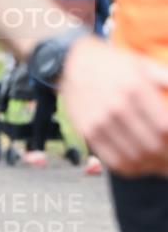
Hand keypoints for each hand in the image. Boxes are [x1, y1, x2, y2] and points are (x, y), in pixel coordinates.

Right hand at [61, 35, 167, 176]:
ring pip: (135, 158)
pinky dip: (132, 169)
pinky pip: (114, 161)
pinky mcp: (88, 132)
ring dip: (153, 166)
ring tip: (161, 166)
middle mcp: (117, 106)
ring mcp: (100, 121)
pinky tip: (142, 166)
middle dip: (167, 159)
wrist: (74, 61)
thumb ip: (166, 78)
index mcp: (135, 88)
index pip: (164, 128)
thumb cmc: (113, 64)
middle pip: (152, 146)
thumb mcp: (143, 64)